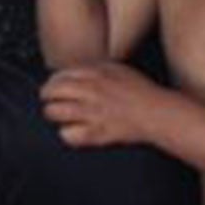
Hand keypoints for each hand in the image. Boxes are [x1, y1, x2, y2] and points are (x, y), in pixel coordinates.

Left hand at [41, 62, 164, 147]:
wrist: (157, 112)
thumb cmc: (141, 91)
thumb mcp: (118, 69)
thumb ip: (95, 69)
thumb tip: (75, 71)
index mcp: (96, 73)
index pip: (60, 75)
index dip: (52, 82)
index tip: (53, 87)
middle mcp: (91, 91)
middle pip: (52, 91)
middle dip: (46, 96)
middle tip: (48, 100)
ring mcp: (93, 112)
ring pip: (55, 112)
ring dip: (52, 114)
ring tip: (56, 116)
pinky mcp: (98, 132)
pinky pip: (69, 135)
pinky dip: (66, 134)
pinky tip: (71, 131)